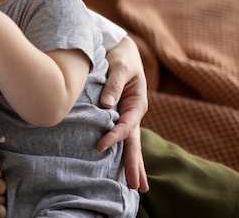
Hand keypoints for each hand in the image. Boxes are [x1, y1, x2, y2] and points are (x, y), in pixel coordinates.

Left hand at [98, 35, 148, 191]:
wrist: (121, 50)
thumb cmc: (121, 57)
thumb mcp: (119, 67)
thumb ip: (114, 84)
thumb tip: (107, 105)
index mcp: (137, 103)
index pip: (126, 126)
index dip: (114, 137)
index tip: (100, 146)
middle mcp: (134, 113)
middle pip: (134, 142)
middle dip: (135, 164)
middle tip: (137, 187)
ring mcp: (127, 116)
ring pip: (130, 143)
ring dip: (132, 163)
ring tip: (138, 187)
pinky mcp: (118, 115)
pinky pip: (121, 136)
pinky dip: (122, 151)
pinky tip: (121, 167)